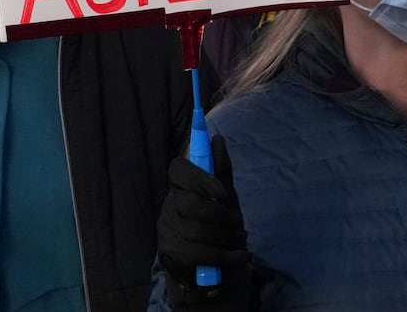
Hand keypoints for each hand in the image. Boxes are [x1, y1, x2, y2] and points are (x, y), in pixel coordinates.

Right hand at [158, 136, 250, 309]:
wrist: (210, 268)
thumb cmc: (218, 225)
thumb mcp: (225, 198)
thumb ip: (221, 171)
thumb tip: (217, 139)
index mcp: (181, 187)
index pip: (177, 169)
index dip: (200, 177)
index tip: (223, 193)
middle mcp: (169, 207)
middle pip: (189, 203)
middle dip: (221, 215)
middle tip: (240, 224)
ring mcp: (167, 232)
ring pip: (195, 230)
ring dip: (225, 237)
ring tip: (239, 240)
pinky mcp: (170, 256)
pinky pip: (197, 254)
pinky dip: (224, 256)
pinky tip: (239, 256)